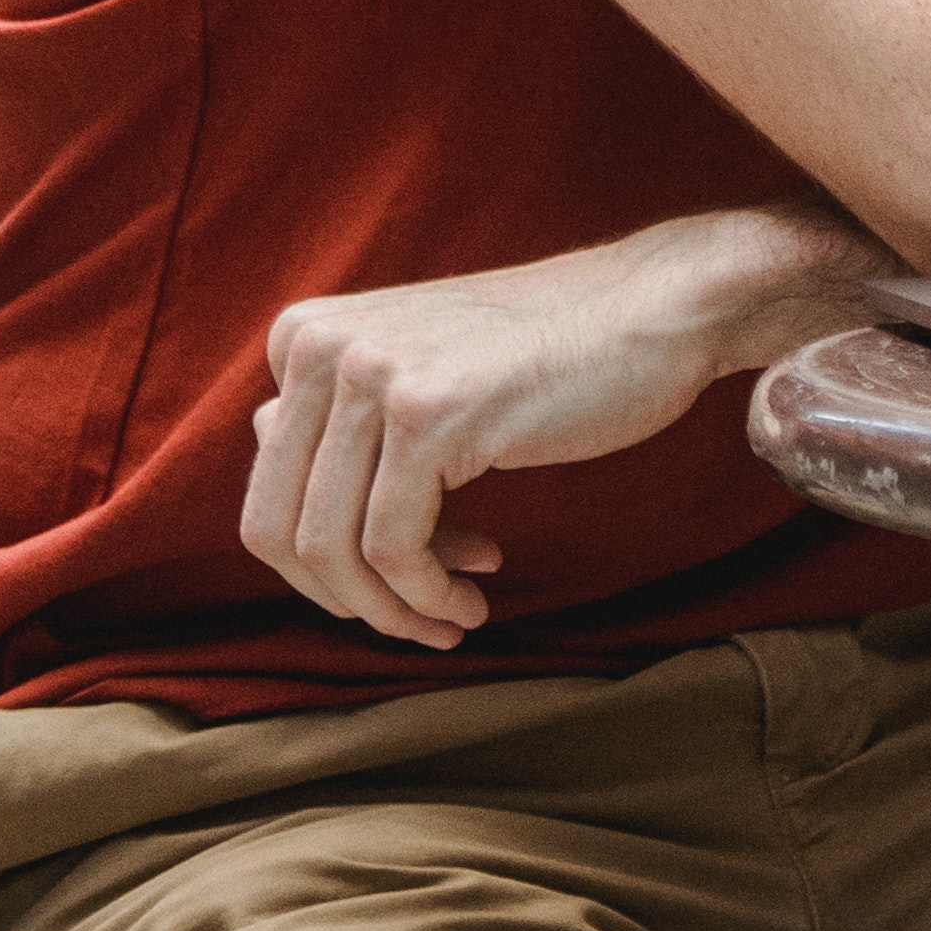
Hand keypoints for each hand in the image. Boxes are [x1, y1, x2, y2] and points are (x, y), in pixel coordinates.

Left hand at [240, 206, 876, 648]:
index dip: (328, 553)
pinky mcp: (429, 416)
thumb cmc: (551, 350)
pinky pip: (395, 550)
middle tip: (411, 622)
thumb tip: (273, 473)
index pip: (270, 485)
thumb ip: (338, 412)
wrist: (660, 308)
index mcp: (306, 334)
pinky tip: (473, 601)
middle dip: (342, 597)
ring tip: (448, 621)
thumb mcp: (423, 367)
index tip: (403, 572)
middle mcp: (322, 347)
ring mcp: (371, 376)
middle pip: (279, 525)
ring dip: (389, 610)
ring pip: (331, 549)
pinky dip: (426, 597)